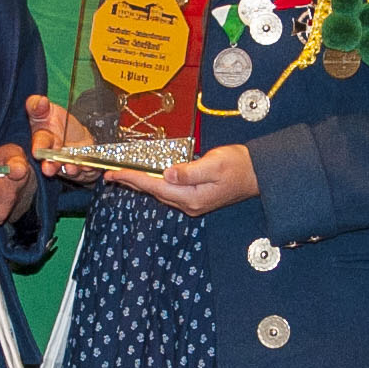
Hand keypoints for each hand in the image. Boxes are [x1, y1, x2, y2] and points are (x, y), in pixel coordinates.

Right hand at [27, 93, 96, 180]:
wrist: (71, 131)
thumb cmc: (52, 121)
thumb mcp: (45, 110)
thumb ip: (38, 106)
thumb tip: (40, 100)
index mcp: (42, 142)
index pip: (40, 144)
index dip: (39, 148)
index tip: (37, 150)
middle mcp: (54, 157)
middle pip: (51, 164)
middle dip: (50, 167)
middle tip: (48, 169)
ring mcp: (70, 164)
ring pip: (70, 170)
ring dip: (72, 170)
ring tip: (72, 167)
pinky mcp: (85, 167)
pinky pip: (89, 171)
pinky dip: (91, 170)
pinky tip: (92, 166)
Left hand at [103, 142, 261, 217]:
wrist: (258, 174)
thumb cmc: (239, 165)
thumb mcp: (215, 163)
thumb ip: (190, 170)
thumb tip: (167, 174)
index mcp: (192, 196)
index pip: (155, 186)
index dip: (133, 178)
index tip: (114, 173)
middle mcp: (189, 204)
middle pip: (153, 192)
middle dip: (131, 183)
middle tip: (110, 175)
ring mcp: (192, 204)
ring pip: (160, 194)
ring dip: (141, 185)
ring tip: (123, 177)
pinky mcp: (196, 199)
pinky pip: (168, 193)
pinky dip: (154, 185)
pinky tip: (148, 180)